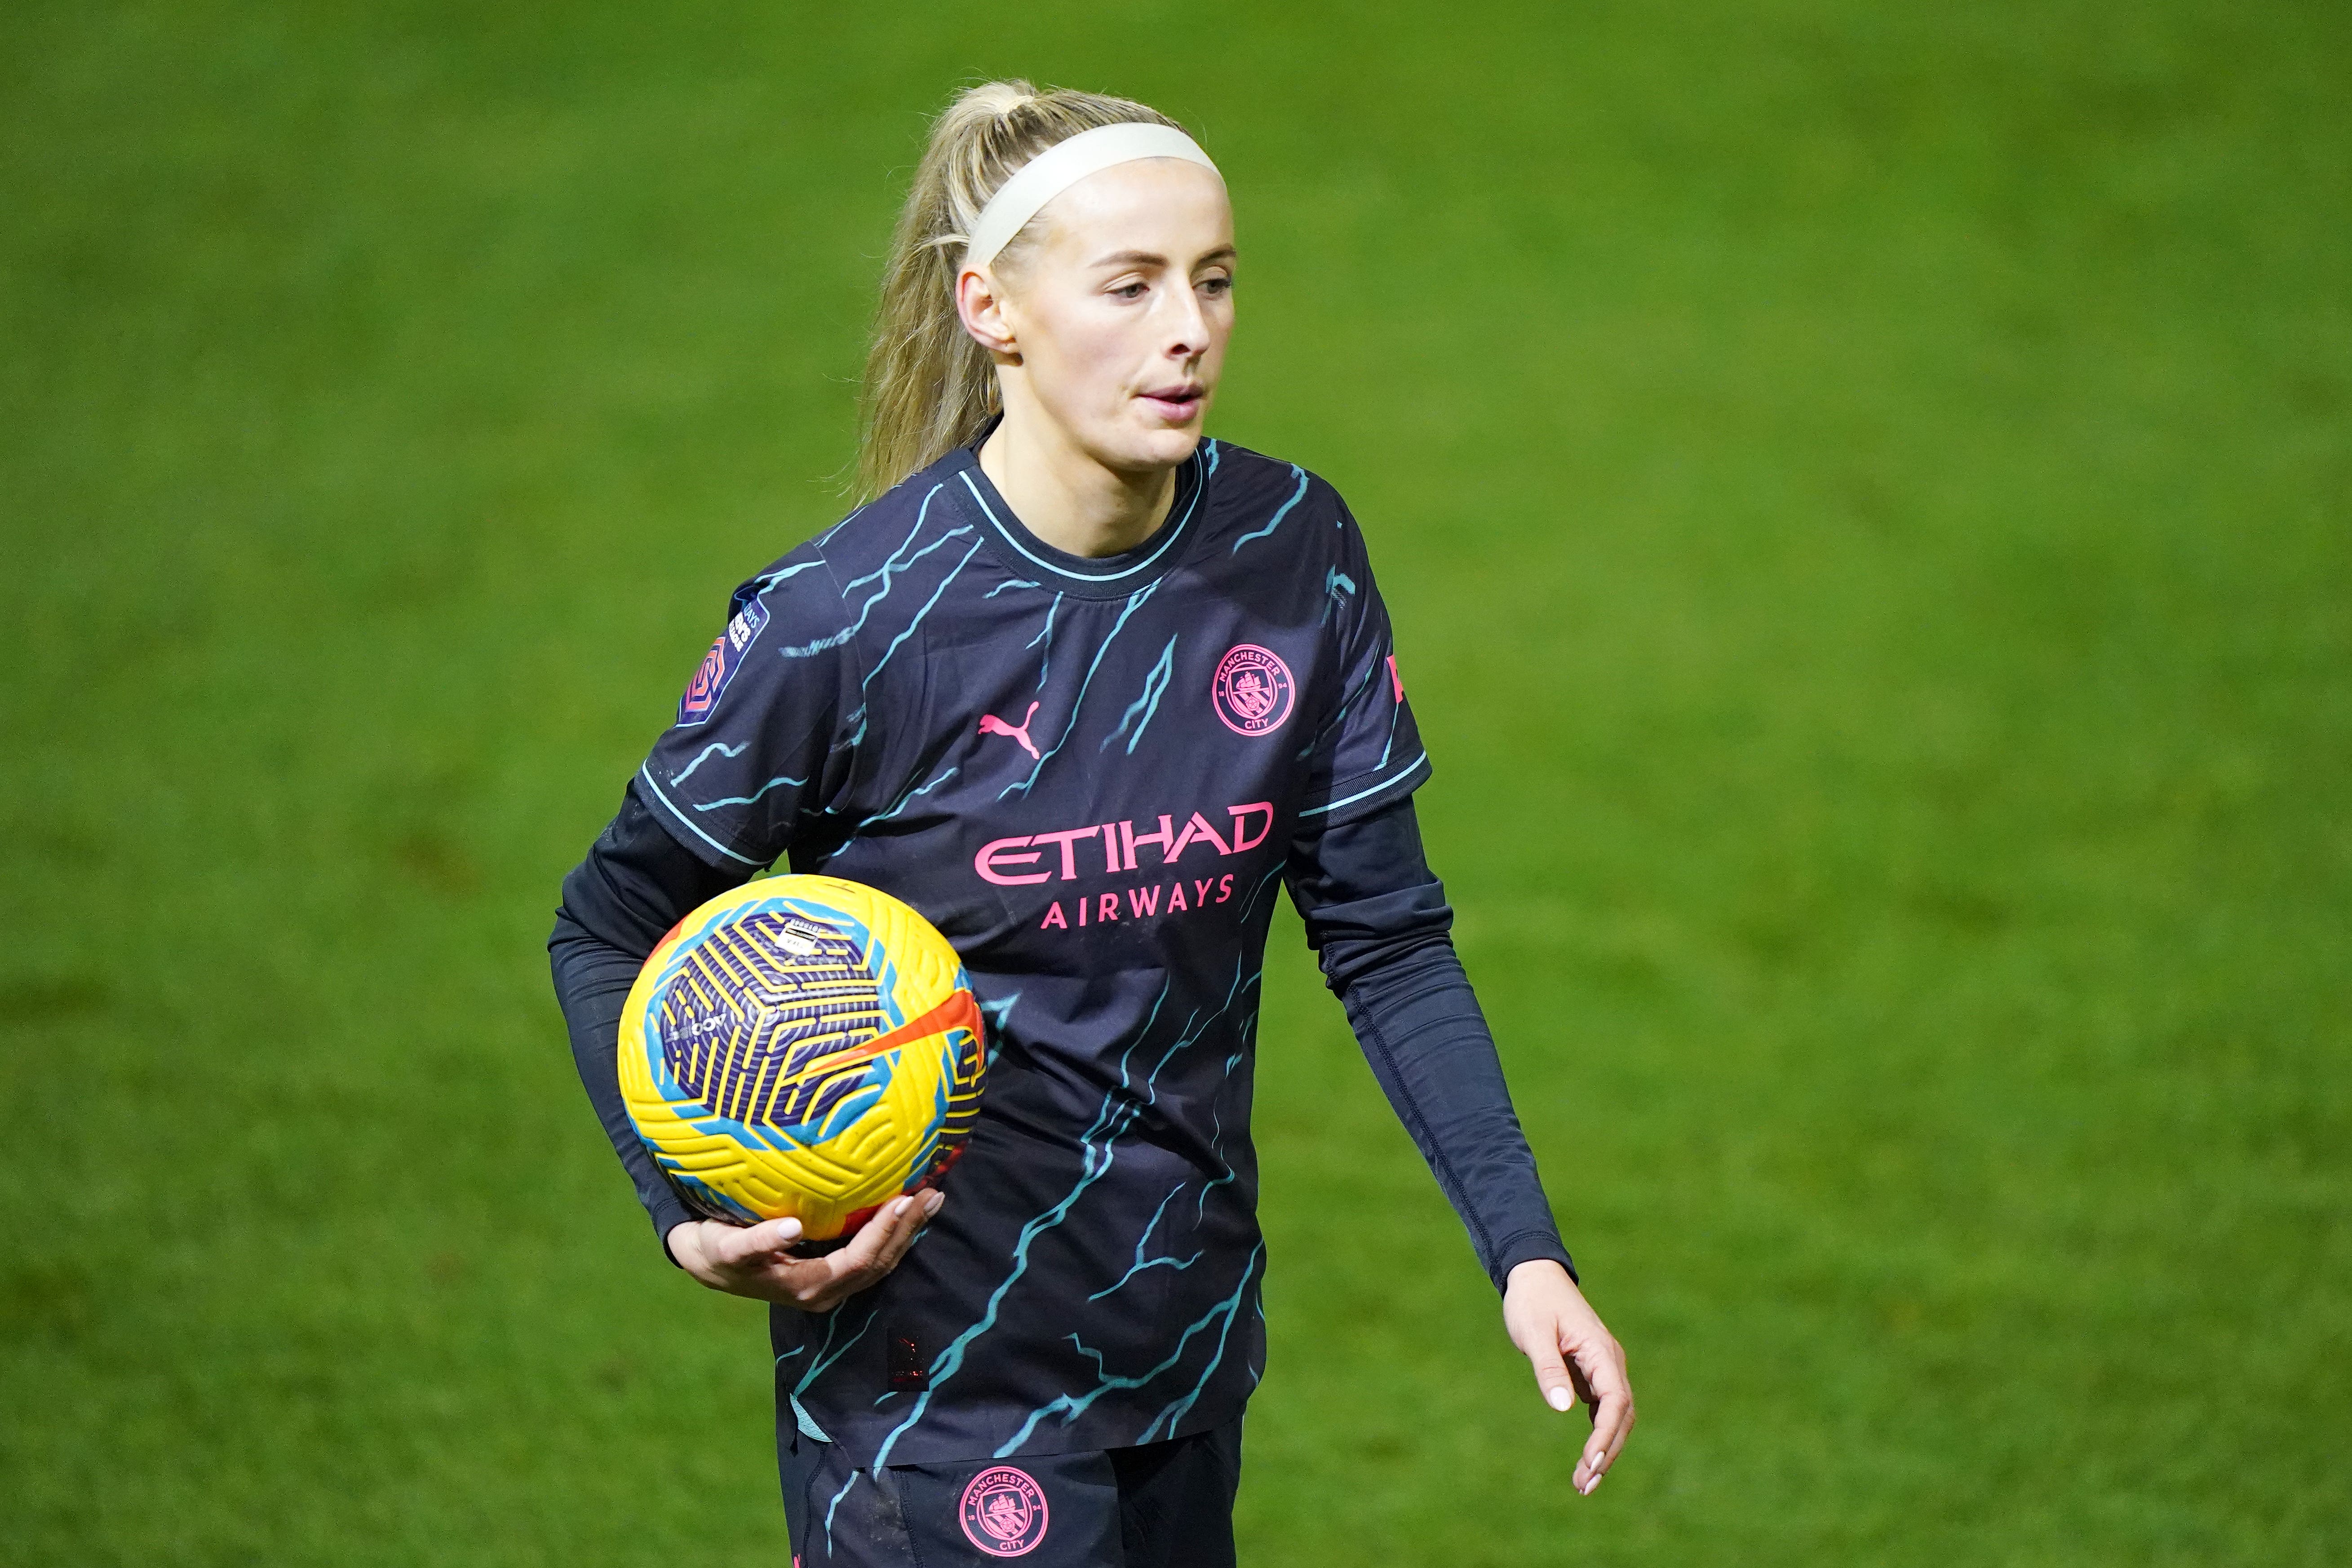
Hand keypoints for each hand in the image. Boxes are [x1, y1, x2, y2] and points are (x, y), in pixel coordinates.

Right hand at [668, 1189, 942, 1313]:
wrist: (710, 1266)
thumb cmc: (717, 1249)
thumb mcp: (728, 1246)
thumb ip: (758, 1241)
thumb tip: (791, 1228)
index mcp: (807, 1286)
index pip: (858, 1260)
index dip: (882, 1232)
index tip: (902, 1200)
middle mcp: (826, 1292)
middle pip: (879, 1262)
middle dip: (907, 1229)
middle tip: (933, 1193)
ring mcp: (833, 1286)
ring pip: (881, 1262)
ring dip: (907, 1231)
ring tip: (931, 1198)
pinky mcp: (833, 1274)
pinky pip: (872, 1256)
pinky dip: (893, 1233)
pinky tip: (907, 1211)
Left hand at [1502, 1259, 1634, 1495]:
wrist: (1533, 1277)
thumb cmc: (1531, 1302)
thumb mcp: (1534, 1333)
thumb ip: (1548, 1368)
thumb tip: (1563, 1407)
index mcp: (1600, 1350)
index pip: (1615, 1400)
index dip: (1606, 1434)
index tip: (1592, 1461)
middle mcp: (1609, 1361)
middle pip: (1620, 1415)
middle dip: (1607, 1451)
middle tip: (1585, 1485)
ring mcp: (1603, 1367)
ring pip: (1614, 1416)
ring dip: (1604, 1449)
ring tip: (1584, 1483)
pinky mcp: (1591, 1373)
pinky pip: (1602, 1409)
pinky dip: (1597, 1435)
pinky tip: (1588, 1460)